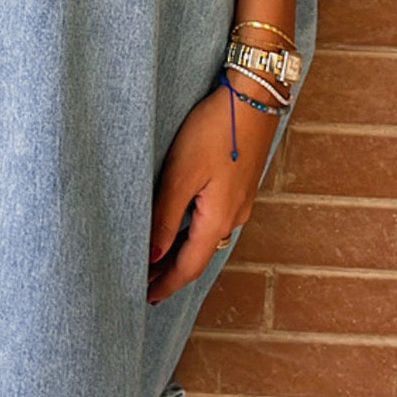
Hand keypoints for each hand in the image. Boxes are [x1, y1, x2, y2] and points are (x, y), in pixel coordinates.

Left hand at [146, 77, 279, 303]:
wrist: (253, 99)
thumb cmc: (214, 131)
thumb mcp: (181, 174)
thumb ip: (165, 216)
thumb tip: (152, 256)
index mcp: (218, 220)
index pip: (187, 266)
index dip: (165, 283)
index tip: (145, 298)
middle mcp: (233, 217)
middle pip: (198, 256)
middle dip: (170, 272)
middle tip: (144, 284)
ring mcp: (240, 202)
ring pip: (206, 239)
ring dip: (181, 252)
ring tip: (155, 260)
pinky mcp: (239, 186)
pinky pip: (213, 221)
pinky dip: (193, 233)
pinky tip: (180, 227)